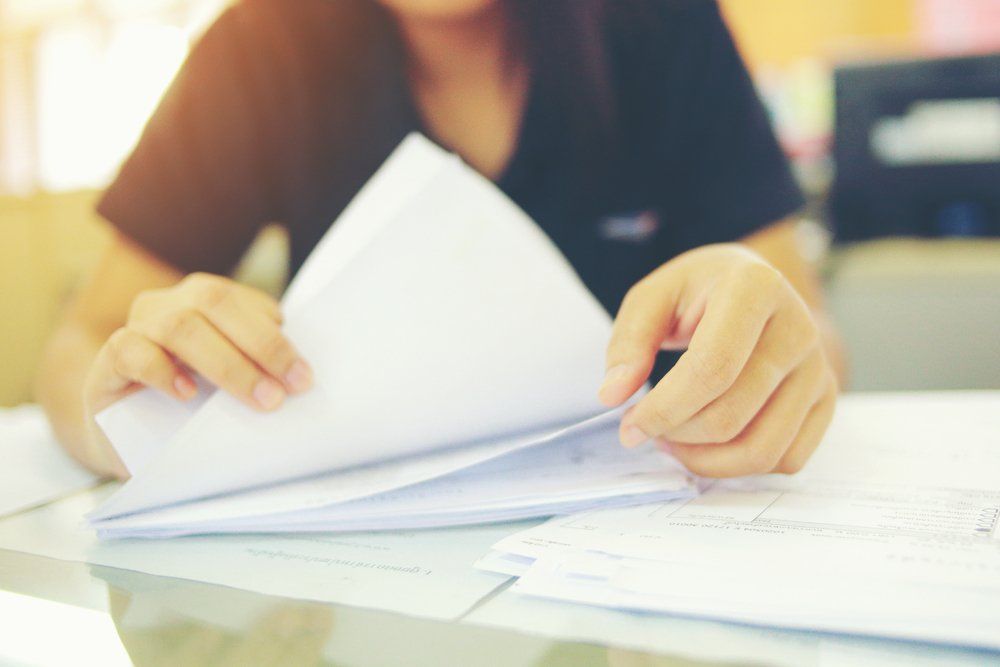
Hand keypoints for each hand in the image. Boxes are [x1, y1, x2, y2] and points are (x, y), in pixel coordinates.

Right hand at [82, 273, 312, 476]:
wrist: (128, 439)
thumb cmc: (191, 407)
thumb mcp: (230, 384)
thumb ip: (258, 368)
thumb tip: (301, 378)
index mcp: (205, 299)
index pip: (244, 302)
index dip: (277, 336)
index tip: (304, 375)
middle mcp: (169, 304)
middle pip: (214, 304)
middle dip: (260, 345)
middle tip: (288, 389)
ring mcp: (136, 327)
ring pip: (179, 326)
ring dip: (227, 364)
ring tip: (258, 399)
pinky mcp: (108, 361)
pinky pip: (131, 351)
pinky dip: (164, 371)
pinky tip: (188, 395)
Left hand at [598, 244, 837, 476]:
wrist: (754, 285)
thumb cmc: (699, 292)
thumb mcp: (653, 298)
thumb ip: (629, 343)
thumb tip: (613, 395)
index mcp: (756, 288)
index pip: (712, 368)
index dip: (666, 408)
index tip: (629, 426)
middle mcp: (799, 327)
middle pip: (732, 413)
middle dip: (676, 434)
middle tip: (643, 427)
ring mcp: (818, 366)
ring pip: (762, 448)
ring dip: (705, 460)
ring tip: (671, 441)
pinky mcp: (826, 398)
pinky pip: (786, 459)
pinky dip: (739, 466)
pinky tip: (708, 444)